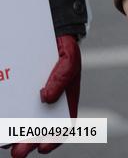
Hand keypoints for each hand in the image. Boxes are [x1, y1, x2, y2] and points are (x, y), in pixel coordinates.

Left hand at [2, 35, 80, 156]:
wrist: (54, 35)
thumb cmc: (65, 50)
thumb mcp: (69, 59)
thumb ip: (62, 77)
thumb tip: (46, 97)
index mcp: (65, 101)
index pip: (62, 126)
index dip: (53, 140)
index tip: (43, 147)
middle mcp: (48, 104)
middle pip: (39, 129)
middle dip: (28, 143)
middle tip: (18, 152)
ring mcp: (33, 99)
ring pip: (23, 121)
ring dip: (15, 135)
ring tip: (6, 140)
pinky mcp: (19, 92)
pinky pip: (12, 106)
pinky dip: (7, 116)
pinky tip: (2, 120)